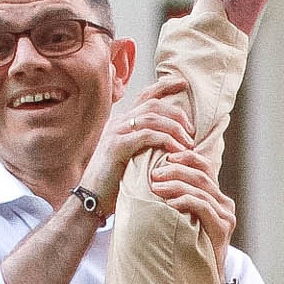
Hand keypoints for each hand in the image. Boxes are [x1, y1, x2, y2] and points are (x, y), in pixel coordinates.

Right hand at [84, 72, 196, 211]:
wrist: (91, 200)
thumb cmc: (115, 185)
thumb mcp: (134, 160)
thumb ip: (147, 147)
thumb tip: (174, 144)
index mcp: (122, 123)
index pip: (145, 96)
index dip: (164, 86)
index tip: (183, 83)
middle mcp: (118, 123)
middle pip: (152, 104)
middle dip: (176, 113)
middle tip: (192, 130)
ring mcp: (116, 133)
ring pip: (152, 117)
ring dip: (175, 128)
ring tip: (189, 143)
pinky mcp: (117, 147)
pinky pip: (146, 136)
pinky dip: (166, 140)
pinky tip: (177, 151)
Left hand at [148, 134, 235, 267]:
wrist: (203, 279)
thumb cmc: (187, 248)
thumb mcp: (183, 219)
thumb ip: (178, 200)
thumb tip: (152, 181)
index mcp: (217, 197)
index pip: (204, 167)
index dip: (186, 158)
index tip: (165, 157)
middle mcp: (225, 204)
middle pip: (201, 176)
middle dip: (175, 171)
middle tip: (153, 175)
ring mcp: (226, 216)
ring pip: (200, 190)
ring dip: (175, 186)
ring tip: (155, 188)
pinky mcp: (223, 228)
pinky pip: (203, 207)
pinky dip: (185, 201)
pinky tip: (169, 204)